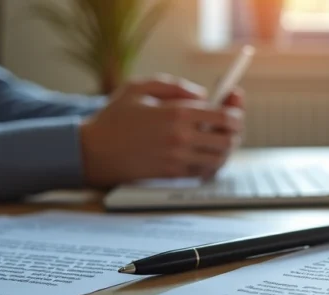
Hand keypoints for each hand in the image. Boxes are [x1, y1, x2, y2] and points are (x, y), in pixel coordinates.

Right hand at [79, 74, 244, 187]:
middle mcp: (181, 137)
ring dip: (224, 150)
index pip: (225, 116)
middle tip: (229, 128)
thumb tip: (203, 95)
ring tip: (218, 141)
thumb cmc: (115, 117)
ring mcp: (178, 158)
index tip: (235, 111)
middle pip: (228, 139)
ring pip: (220, 158)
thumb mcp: (139, 87)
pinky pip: (204, 171)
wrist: (92, 151)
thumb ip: (175, 85)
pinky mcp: (172, 174)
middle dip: (234, 133)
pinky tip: (204, 155)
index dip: (236, 113)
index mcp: (177, 112)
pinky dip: (210, 164)